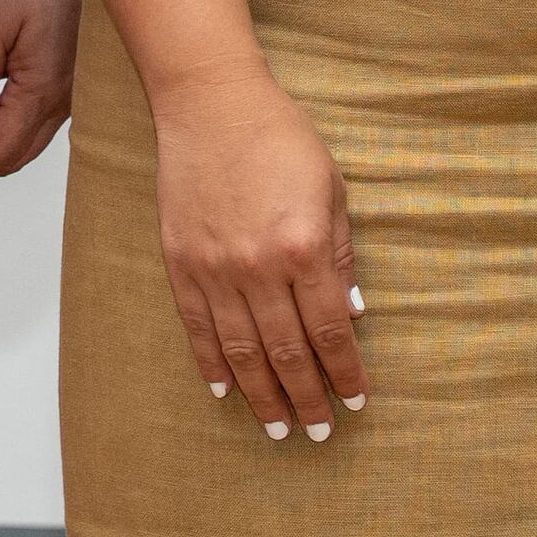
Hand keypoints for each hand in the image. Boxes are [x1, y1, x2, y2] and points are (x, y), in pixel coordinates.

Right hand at [146, 63, 364, 442]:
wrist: (212, 105)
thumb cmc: (280, 139)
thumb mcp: (332, 189)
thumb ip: (342, 254)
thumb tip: (352, 313)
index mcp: (305, 247)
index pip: (331, 330)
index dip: (345, 371)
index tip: (355, 400)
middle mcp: (259, 266)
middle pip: (288, 351)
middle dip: (307, 397)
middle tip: (319, 431)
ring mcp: (216, 268)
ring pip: (242, 351)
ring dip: (263, 396)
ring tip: (279, 428)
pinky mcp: (182, 263)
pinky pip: (198, 328)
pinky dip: (212, 364)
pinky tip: (227, 392)